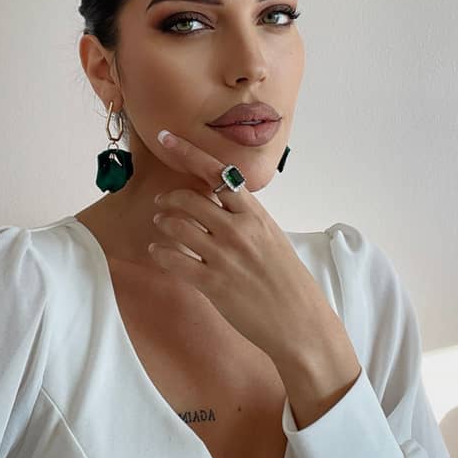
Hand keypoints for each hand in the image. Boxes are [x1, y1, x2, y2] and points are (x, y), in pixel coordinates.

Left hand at [149, 129, 358, 374]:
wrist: (300, 321)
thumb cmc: (287, 278)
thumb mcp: (271, 237)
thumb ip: (246, 218)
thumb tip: (221, 203)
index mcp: (255, 214)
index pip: (218, 173)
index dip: (188, 153)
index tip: (166, 137)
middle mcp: (238, 230)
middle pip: (190, 199)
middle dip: (169, 197)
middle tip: (162, 201)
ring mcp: (225, 257)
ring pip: (178, 227)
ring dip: (164, 223)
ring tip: (161, 224)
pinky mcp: (213, 284)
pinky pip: (175, 261)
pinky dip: (161, 253)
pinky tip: (157, 252)